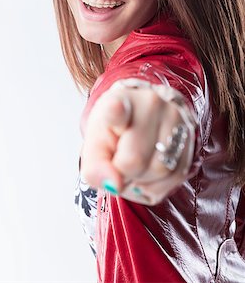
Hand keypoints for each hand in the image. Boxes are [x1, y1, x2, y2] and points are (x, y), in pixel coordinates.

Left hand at [80, 81, 195, 204]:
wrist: (141, 117)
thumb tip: (114, 185)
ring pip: (160, 170)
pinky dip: (157, 184)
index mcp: (120, 100)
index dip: (116, 111)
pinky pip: (176, 178)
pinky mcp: (191, 139)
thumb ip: (94, 167)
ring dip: (142, 181)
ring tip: (134, 165)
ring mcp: (176, 120)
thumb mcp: (95, 143)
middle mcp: (152, 104)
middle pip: (136, 159)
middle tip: (118, 163)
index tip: (115, 108)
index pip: (117, 106)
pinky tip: (149, 171)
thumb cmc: (115, 130)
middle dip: (123, 173)